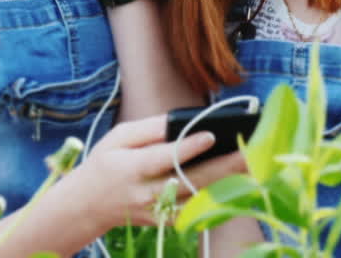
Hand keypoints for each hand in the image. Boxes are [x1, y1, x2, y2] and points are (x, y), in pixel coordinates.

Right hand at [66, 114, 247, 229]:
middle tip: (248, 151)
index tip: (210, 135)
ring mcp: (158, 211)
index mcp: (132, 168)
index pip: (163, 158)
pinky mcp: (166, 221)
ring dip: (227, 182)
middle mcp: (147, 193)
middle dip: (223, 166)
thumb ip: (148, 129)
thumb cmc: (105, 164)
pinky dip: (217, 196)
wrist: (88, 206)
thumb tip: (180, 120)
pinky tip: (238, 181)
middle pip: (190, 180)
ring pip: (199, 197)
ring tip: (252, 163)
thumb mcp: (118, 138)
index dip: (187, 148)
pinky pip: (196, 209)